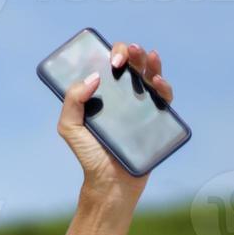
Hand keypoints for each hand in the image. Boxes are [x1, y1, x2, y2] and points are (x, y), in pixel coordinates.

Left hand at [58, 39, 175, 202]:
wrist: (109, 181)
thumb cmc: (89, 154)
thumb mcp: (70, 127)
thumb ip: (72, 102)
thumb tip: (94, 77)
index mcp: (102, 95)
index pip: (107, 67)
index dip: (109, 56)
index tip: (108, 62)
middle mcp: (122, 97)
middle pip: (129, 67)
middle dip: (129, 53)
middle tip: (125, 56)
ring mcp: (141, 106)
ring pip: (149, 77)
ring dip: (149, 62)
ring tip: (146, 55)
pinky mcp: (157, 119)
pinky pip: (164, 98)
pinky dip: (163, 86)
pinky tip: (157, 81)